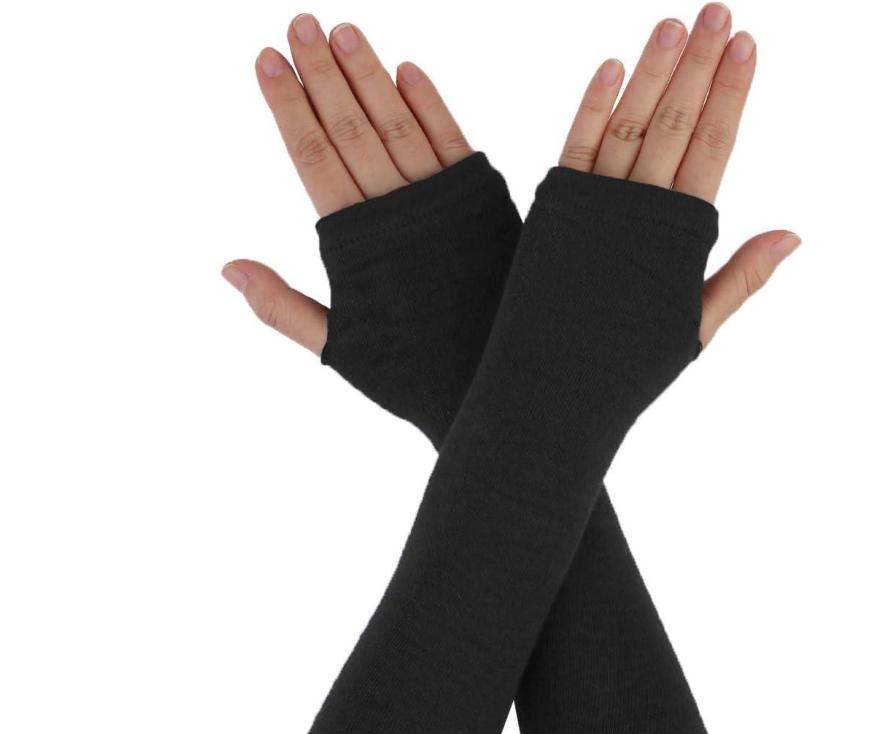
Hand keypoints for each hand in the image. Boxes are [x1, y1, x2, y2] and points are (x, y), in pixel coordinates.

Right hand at [222, 16, 473, 354]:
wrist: (489, 384)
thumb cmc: (408, 370)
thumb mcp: (338, 346)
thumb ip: (281, 307)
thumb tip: (227, 267)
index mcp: (356, 243)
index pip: (312, 157)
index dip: (287, 106)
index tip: (266, 60)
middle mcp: (396, 214)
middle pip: (349, 129)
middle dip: (321, 74)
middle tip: (297, 23)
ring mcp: (441, 205)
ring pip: (396, 127)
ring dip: (369, 75)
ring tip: (342, 30)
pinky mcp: (483, 204)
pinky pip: (453, 144)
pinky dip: (430, 106)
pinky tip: (408, 69)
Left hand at [559, 4, 798, 346]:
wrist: (553, 394)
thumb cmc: (628, 368)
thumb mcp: (694, 329)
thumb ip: (740, 277)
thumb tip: (793, 234)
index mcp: (680, 238)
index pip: (714, 148)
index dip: (732, 95)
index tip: (748, 44)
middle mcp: (638, 214)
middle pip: (677, 124)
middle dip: (700, 65)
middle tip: (720, 12)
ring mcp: (592, 210)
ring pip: (629, 126)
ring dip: (652, 73)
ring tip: (675, 24)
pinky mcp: (551, 214)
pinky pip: (575, 151)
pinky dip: (592, 108)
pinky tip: (611, 67)